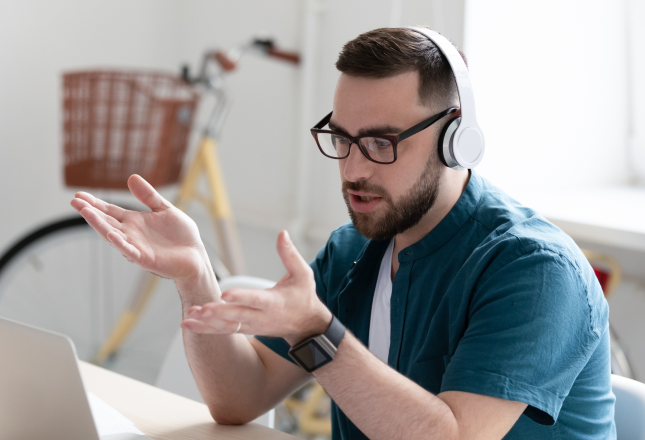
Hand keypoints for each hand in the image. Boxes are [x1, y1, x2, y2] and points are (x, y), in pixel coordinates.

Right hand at [70, 174, 209, 283]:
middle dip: (90, 212)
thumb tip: (132, 177)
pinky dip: (120, 243)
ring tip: (85, 212)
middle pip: (106, 221)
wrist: (196, 256)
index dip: (95, 204)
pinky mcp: (145, 258)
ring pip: (113, 235)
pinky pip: (130, 250)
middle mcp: (131, 234)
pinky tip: (110, 234)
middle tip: (75, 201)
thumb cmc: (181, 236)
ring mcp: (136, 247)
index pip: (110, 211)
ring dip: (99, 225)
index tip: (79, 195)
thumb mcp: (165, 209)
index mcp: (135, 222)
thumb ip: (149, 196)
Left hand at [182, 231, 331, 343]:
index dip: (241, 297)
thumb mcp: (303, 274)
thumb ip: (290, 254)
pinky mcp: (246, 330)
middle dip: (218, 313)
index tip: (225, 294)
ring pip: (227, 326)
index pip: (256, 299)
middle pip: (237, 316)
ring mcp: (252, 326)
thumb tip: (282, 233)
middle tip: (201, 308)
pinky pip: (224, 331)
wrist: (306, 326)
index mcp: (274, 302)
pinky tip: (187, 323)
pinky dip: (205, 329)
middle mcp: (261, 317)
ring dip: (207, 323)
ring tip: (188, 317)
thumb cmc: (304, 296)